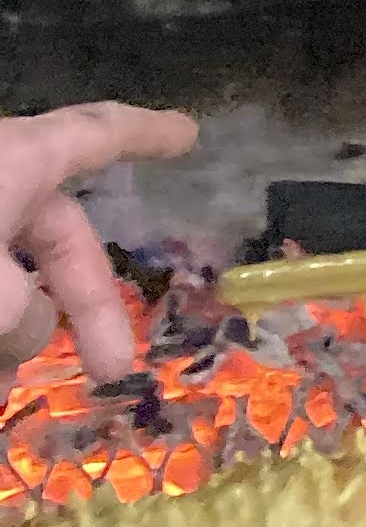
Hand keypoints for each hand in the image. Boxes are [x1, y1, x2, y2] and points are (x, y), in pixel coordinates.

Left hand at [0, 103, 199, 382]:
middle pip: (60, 236)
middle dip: (85, 306)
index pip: (101, 134)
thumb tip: (33, 331)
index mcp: (20, 159)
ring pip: (10, 275)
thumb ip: (24, 313)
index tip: (187, 135)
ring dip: (21, 337)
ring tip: (10, 393)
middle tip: (112, 367)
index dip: (147, 134)